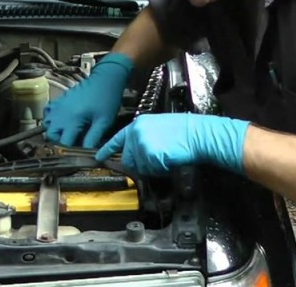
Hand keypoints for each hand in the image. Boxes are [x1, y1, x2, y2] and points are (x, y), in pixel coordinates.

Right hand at [43, 52, 133, 147]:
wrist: (105, 79)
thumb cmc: (107, 101)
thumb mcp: (104, 122)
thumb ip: (93, 138)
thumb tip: (88, 153)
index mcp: (72, 120)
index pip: (64, 142)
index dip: (71, 150)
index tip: (79, 152)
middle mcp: (61, 114)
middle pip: (51, 135)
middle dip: (60, 142)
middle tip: (73, 143)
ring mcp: (58, 106)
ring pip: (47, 124)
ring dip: (55, 131)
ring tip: (68, 133)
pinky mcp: (59, 100)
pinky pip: (48, 113)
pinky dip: (52, 119)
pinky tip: (62, 121)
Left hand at [94, 113, 250, 176]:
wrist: (197, 134)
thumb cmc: (185, 131)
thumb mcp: (159, 127)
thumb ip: (144, 138)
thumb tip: (137, 154)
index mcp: (138, 124)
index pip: (118, 138)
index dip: (107, 149)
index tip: (98, 157)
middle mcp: (136, 133)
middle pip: (127, 158)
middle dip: (139, 164)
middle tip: (156, 161)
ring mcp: (141, 143)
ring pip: (139, 167)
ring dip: (151, 168)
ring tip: (166, 156)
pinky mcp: (147, 154)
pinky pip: (149, 171)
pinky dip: (159, 170)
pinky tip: (169, 160)